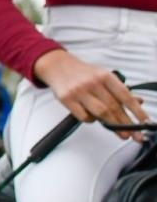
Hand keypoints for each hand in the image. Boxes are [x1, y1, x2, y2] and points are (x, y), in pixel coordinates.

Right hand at [34, 49, 149, 132]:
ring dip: (113, 125)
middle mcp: (92, 83)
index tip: (145, 122)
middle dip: (126, 124)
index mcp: (105, 76)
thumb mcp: (103, 76)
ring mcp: (78, 91)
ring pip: (100, 113)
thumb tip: (138, 102)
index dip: (137, 111)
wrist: (56, 65)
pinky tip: (93, 118)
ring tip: (121, 133)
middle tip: (134, 135)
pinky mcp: (66, 99)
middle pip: (114, 107)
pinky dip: (91, 120)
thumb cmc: (83, 73)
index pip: (125, 96)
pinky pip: (84, 116)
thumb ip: (119, 90)